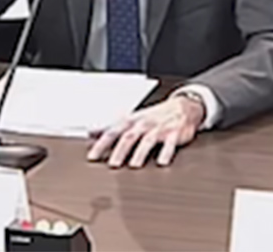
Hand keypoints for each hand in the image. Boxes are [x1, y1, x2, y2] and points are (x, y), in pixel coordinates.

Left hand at [86, 96, 204, 168]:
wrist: (182, 107)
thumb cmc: (153, 116)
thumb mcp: (131, 119)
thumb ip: (111, 128)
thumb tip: (90, 132)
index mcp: (131, 121)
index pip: (112, 132)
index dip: (101, 144)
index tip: (92, 157)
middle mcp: (143, 124)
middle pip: (128, 137)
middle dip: (120, 151)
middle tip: (112, 164)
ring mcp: (159, 128)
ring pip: (147, 140)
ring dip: (140, 153)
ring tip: (134, 165)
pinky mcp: (174, 133)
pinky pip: (170, 143)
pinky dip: (166, 152)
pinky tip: (162, 162)